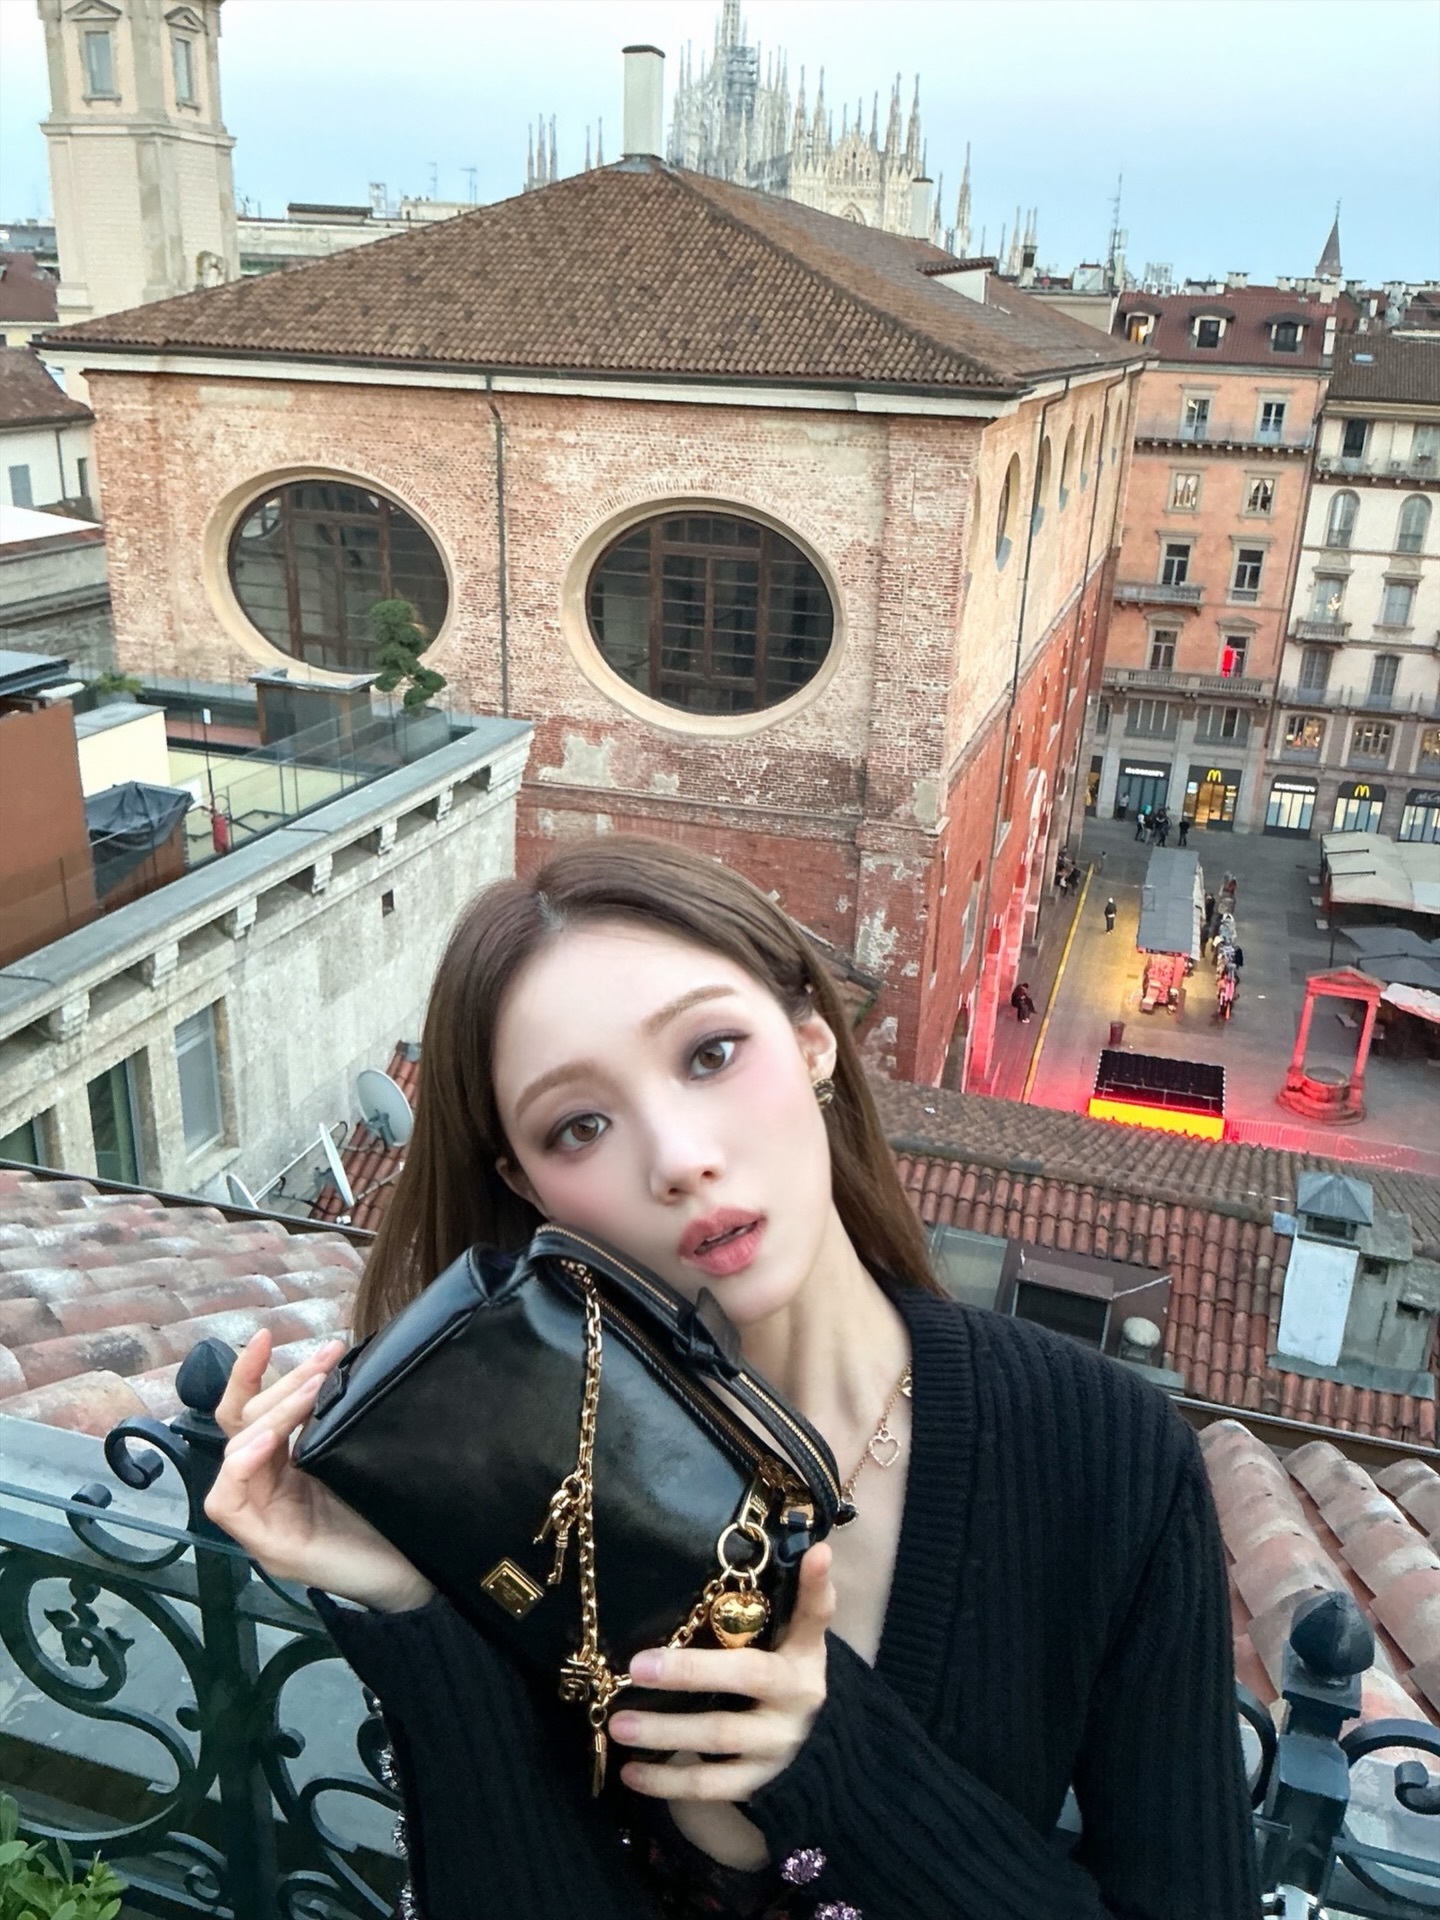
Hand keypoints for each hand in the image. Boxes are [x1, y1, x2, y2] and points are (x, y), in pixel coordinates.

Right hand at [204, 1329, 435, 1614]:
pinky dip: (239, 1467)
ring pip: (235, 1454)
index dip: (250, 1375)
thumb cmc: (392, 1514)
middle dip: (281, 1386)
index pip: (249, 1414)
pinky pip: (227, 1503)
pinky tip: (266, 1443)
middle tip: (323, 1364)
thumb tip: (335, 1365)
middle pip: (244, 1426)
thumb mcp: (357, 1455)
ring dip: (271, 1415)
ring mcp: (264, 1520)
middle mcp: (267, 1490)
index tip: (265, 1336)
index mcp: (284, 1467)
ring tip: (308, 1393)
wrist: (419, 1573)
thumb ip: (334, 1422)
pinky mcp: (272, 1547)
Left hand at [609, 1542, 835, 1803]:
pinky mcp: (756, 1781)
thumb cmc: (783, 1672)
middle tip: (637, 1666)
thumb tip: (809, 1547)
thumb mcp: (792, 1638)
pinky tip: (630, 1772)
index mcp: (804, 1654)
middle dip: (690, 1672)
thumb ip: (790, 1600)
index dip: (815, 1587)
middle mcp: (797, 1697)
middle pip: (746, 1677)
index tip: (816, 1553)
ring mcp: (776, 1744)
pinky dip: (667, 1781)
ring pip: (717, 1736)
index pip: (814, 1615)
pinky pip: (709, 1786)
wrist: (809, 1744)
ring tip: (619, 1723)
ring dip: (665, 1732)